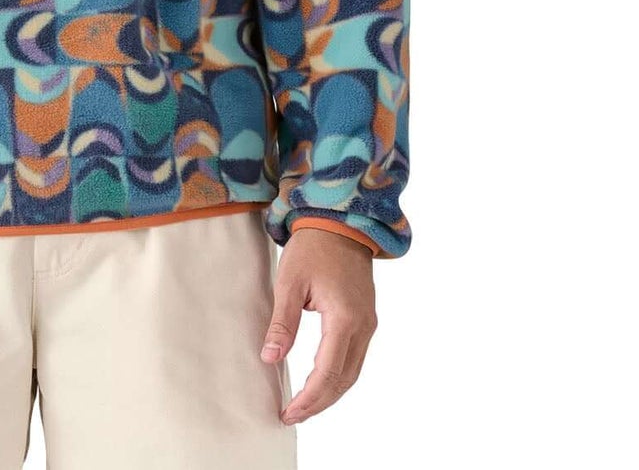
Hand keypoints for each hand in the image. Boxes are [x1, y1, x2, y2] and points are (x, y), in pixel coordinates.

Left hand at [260, 228, 376, 424]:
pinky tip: (320, 381)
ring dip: (330, 393)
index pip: (327, 373)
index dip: (308, 398)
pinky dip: (338, 376)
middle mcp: (363, 326)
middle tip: (293, 415)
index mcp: (344, 318)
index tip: (288, 413)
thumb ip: (282, 323)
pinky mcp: (366, 319)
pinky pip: (355, 358)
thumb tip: (270, 358)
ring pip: (352, 373)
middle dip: (319, 403)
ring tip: (304, 406)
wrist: (339, 222)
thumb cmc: (312, 248)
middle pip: (343, 380)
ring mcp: (368, 323)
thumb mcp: (289, 282)